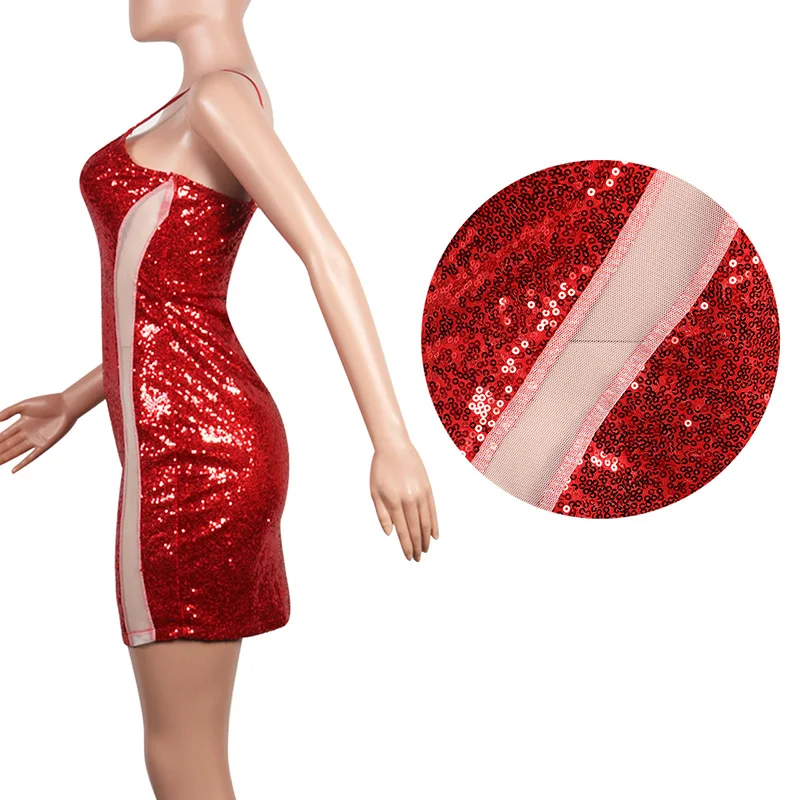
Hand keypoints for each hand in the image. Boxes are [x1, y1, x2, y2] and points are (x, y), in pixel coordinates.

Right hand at [0, 393, 76, 472]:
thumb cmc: (48, 402)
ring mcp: (35, 440)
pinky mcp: (45, 445)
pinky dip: (22, 463)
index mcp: (21, 423)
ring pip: (16, 451)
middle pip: (8, 445)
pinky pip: (32, 456)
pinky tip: (13, 470)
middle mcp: (27, 433)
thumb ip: (9, 411)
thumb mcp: (24, 405)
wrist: (67, 406)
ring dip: (5, 458)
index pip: (4, 435)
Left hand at [370, 440, 438, 560]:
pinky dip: (434, 524)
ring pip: (426, 521)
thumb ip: (382, 514)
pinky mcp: (428, 488)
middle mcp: (409, 500)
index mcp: (393, 502)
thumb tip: (390, 533)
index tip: (409, 557)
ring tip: (426, 549)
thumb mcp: (374, 492)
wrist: (395, 447)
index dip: (406, 546)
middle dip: (417, 546)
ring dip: (426, 538)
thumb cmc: (381, 469)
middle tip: (418, 558)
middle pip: (415, 529)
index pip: (402, 530)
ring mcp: (420, 494)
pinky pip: (433, 510)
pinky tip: (434, 535)